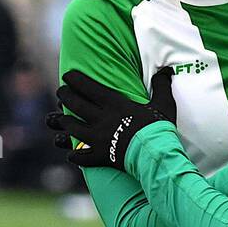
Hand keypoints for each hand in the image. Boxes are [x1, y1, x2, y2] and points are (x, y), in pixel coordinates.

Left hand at [46, 68, 173, 169]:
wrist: (153, 154)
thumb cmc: (159, 128)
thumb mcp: (164, 104)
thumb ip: (161, 85)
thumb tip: (166, 70)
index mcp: (115, 104)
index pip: (89, 87)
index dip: (76, 80)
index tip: (67, 76)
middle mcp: (101, 119)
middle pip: (76, 105)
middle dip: (65, 96)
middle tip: (60, 92)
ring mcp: (98, 138)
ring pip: (73, 129)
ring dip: (65, 122)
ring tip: (61, 119)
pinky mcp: (100, 156)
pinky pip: (82, 156)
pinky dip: (75, 155)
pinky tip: (72, 154)